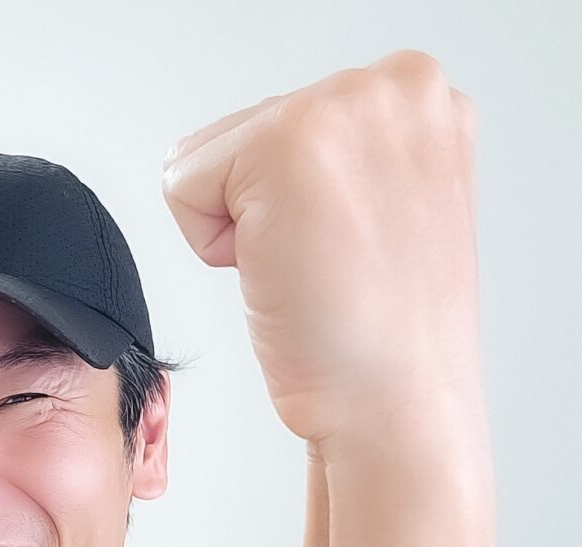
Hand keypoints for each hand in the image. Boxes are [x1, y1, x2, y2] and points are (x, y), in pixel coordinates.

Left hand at [162, 50, 485, 466]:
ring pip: (211, 157)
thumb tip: (284, 161)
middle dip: (266, 209)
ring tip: (311, 269)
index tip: (349, 251)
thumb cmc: (385, 338)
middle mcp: (395, 84)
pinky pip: (182, 184)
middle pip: (247, 131)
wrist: (393, 405)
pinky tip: (283, 272)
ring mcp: (343, 105)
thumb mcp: (391, 210)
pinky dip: (212, 245)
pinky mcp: (285, 144)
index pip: (290, 121)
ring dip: (241, 226)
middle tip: (327, 268)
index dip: (296, 203)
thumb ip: (349, 157)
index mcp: (423, 98)